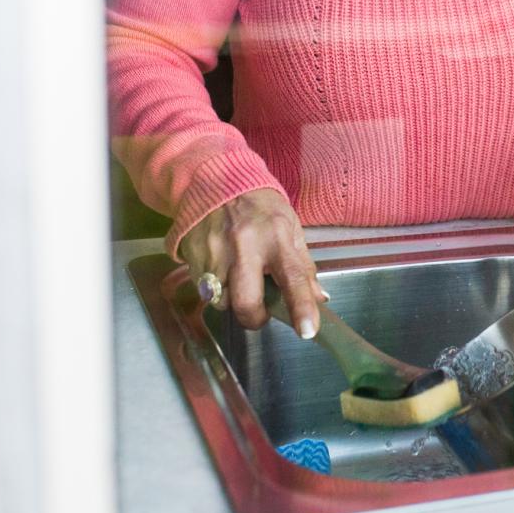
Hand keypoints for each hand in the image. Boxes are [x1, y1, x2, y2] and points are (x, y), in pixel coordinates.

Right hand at [178, 188, 327, 336]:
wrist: (214, 181)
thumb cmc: (259, 207)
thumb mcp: (290, 226)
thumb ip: (303, 265)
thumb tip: (319, 298)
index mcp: (276, 237)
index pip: (293, 278)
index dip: (301, 307)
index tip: (308, 331)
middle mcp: (244, 246)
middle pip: (247, 303)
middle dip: (256, 318)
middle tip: (261, 311)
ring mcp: (215, 254)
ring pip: (223, 303)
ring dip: (234, 301)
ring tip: (239, 279)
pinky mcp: (194, 259)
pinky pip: (206, 292)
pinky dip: (217, 290)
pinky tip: (222, 269)